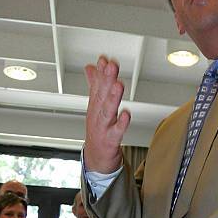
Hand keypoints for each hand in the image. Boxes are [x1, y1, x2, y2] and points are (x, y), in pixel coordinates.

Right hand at [84, 56, 130, 173]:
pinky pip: (116, 131)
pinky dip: (121, 123)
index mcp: (95, 105)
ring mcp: (103, 128)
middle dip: (106, 80)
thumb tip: (91, 67)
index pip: (97, 86)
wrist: (97, 158)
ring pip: (107, 111)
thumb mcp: (95, 106)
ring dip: (112, 98)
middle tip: (111, 66)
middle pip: (101, 95)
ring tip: (117, 85)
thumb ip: (94, 85)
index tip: (104, 59)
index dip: (101, 73)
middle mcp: (98, 115)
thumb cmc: (98, 130)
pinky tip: (126, 114)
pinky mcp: (110, 140)